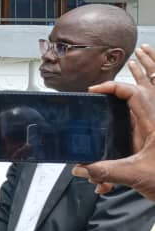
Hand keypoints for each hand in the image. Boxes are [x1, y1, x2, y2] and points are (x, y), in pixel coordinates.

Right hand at [73, 44, 154, 198]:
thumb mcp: (137, 176)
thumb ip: (107, 171)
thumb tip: (82, 168)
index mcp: (154, 123)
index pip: (133, 93)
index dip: (112, 87)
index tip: (94, 91)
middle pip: (149, 87)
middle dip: (143, 69)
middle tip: (137, 54)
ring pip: (154, 96)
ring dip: (149, 77)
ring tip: (146, 57)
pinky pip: (152, 110)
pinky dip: (149, 96)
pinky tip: (145, 93)